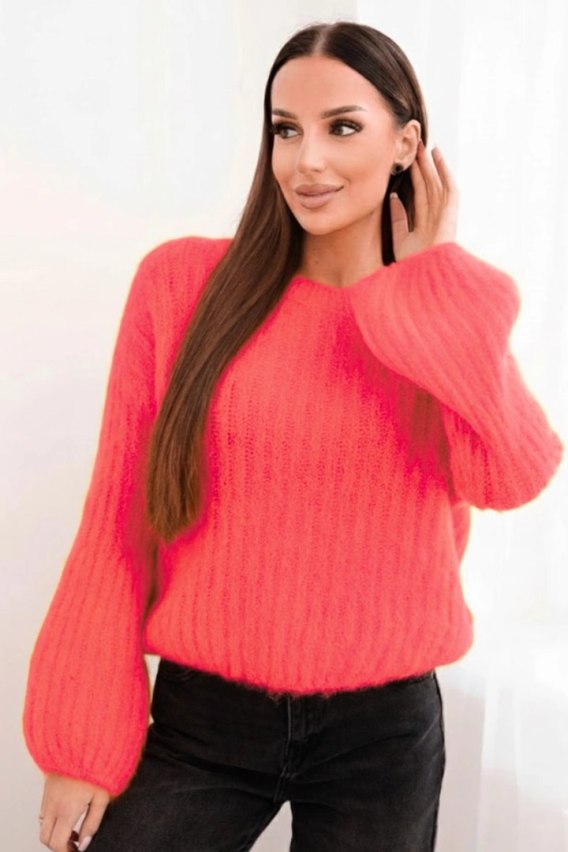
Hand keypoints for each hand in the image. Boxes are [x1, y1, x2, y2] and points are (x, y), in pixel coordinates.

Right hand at [38, 773, 111, 850]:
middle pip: (46, 838)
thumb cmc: (96, 766)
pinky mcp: (47, 788)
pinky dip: (52, 820)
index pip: (56, 844)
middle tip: (75, 844)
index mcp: (67, 810)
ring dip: (55, 833)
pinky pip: (44, 811)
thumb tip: (85, 843)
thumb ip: (93, 823)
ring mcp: (48, 796)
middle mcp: (53, 805)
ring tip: (74, 830)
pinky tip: (68, 813)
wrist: (82, 740)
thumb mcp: (102, 797)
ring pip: (43, 825)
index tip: (77, 851)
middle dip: (58, 846)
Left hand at [390, 139, 458, 261]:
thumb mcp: (400, 240)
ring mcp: (444, 216)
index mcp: (425, 225)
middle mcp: (436, 218)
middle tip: (413, 147)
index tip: (406, 163)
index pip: (419, 196)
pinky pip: (449, 188)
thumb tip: (393, 198)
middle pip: (428, 186)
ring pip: (436, 183)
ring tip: (423, 146)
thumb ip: (398, 219)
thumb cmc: (413, 266)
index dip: (414, 179)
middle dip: (421, 167)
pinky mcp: (451, 214)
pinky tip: (438, 156)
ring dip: (430, 165)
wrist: (425, 279)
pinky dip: (444, 172)